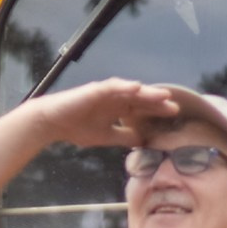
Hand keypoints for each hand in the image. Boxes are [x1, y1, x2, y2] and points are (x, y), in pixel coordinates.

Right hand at [28, 77, 179, 153]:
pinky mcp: (94, 90)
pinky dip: (124, 86)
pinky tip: (137, 88)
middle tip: (174, 107)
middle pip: (140, 98)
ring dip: (146, 92)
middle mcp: (114, 98)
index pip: (142, 108)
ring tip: (162, 95)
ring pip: (130, 91)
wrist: (52, 123)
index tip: (174, 115)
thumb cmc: (76, 128)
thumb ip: (124, 137)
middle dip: (157, 102)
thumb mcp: (107, 137)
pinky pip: (112, 86)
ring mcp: (105, 93)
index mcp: (118, 108)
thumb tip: (142, 141)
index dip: (157, 110)